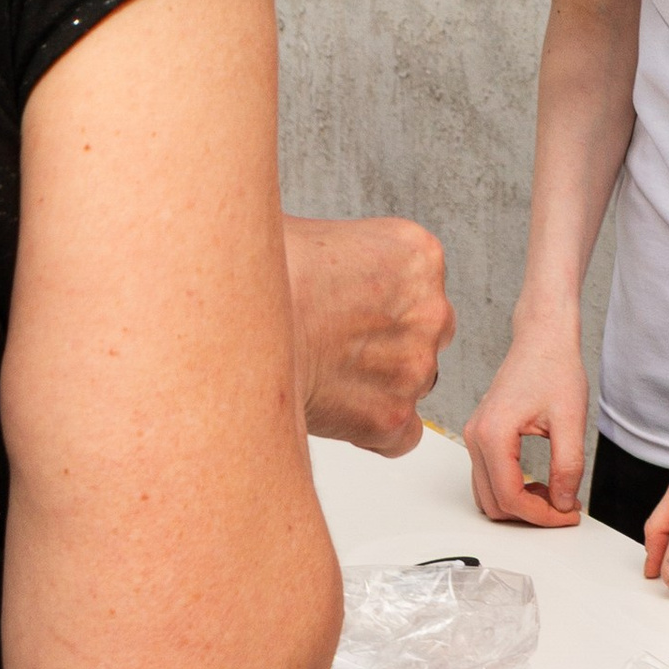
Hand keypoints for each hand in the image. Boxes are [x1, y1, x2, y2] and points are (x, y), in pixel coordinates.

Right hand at [283, 216, 452, 453]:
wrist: (239, 321)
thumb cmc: (262, 274)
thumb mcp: (315, 232)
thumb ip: (346, 254)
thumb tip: (324, 267)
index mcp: (417, 256)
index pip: (420, 288)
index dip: (379, 304)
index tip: (347, 308)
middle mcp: (429, 311)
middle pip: (422, 336)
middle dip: (384, 344)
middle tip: (333, 344)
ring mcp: (414, 366)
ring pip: (411, 385)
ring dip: (374, 386)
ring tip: (321, 374)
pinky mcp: (392, 417)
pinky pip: (402, 437)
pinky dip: (373, 431)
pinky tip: (333, 410)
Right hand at [460, 318, 590, 525]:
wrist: (542, 339)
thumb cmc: (554, 368)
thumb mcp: (570, 420)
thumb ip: (568, 467)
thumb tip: (564, 503)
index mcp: (493, 434)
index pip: (510, 497)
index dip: (542, 515)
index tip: (569, 514)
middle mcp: (476, 437)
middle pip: (494, 503)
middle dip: (531, 514)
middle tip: (566, 508)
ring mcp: (475, 436)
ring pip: (488, 495)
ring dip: (520, 504)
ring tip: (556, 495)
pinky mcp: (482, 435)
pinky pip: (489, 477)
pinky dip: (512, 489)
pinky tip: (541, 482)